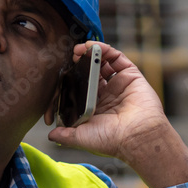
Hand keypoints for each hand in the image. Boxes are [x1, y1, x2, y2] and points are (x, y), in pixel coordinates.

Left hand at [47, 42, 187, 187]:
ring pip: (104, 63)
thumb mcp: (81, 137)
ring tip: (80, 49)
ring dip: (92, 53)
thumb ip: (65, 135)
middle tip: (72, 56)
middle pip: (93, 72)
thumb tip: (51, 136)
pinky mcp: (131, 76)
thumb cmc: (111, 140)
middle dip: (81, 63)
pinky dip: (105, 50)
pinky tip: (94, 47)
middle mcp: (109, 95)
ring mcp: (120, 84)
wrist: (136, 136)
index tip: (64, 71)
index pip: (83, 87)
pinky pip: (118, 58)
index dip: (74, 77)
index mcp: (97, 108)